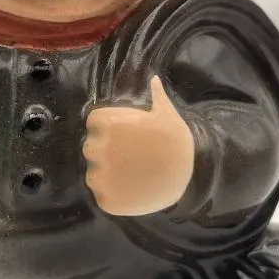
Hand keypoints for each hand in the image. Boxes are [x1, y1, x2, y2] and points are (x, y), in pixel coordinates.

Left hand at [83, 75, 194, 216]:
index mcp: (107, 124)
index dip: (108, 129)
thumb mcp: (167, 114)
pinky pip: (102, 197)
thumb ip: (155, 96)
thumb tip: (154, 78)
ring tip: (131, 176)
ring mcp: (101, 176)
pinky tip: (132, 190)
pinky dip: (113, 196)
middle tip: (129, 158)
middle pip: (90, 149)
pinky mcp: (107, 200)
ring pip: (93, 175)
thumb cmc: (176, 141)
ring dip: (107, 176)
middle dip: (105, 153)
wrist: (187, 176)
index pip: (93, 124)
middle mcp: (99, 149)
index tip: (124, 136)